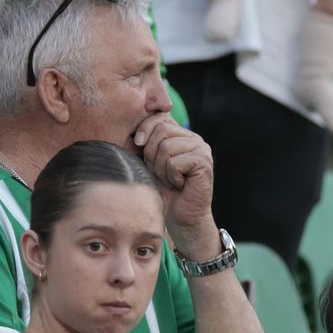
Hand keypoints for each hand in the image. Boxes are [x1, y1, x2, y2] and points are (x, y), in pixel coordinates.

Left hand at [132, 113, 218, 256]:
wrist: (178, 216)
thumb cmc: (160, 189)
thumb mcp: (147, 161)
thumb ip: (144, 141)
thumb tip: (127, 121)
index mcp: (180, 134)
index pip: (158, 117)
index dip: (143, 130)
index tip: (137, 145)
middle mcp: (193, 138)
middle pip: (161, 130)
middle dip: (151, 154)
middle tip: (160, 171)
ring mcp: (201, 149)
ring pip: (166, 147)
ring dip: (160, 167)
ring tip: (170, 179)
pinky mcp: (204, 162)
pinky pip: (174, 162)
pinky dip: (170, 176)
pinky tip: (179, 184)